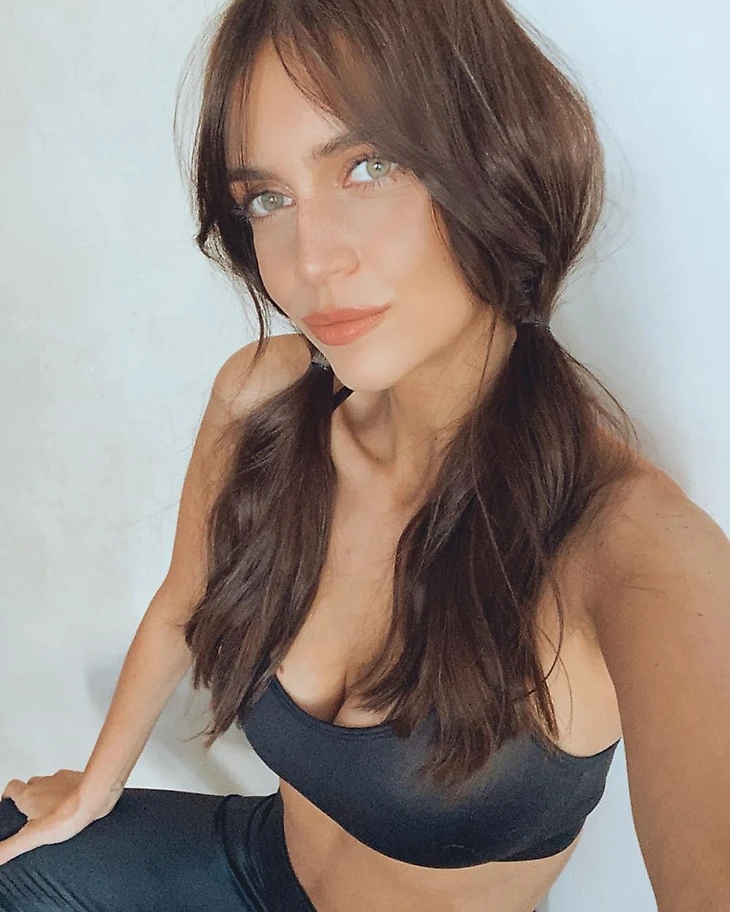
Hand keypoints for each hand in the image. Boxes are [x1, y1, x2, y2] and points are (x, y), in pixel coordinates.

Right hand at [0, 769, 119, 865]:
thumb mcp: (31, 838)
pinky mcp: (80, 778)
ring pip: (51, 783)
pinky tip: (75, 804)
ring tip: (55, 811)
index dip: (9, 795)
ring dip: (51, 793)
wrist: (94, 798)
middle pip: (31, 784)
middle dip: (31, 795)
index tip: (9, 803)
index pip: (11, 788)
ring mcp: (62, 779)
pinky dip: (70, 791)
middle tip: (33, 810)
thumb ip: (9, 848)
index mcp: (28, 795)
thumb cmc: (66, 814)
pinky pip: (71, 782)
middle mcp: (44, 783)